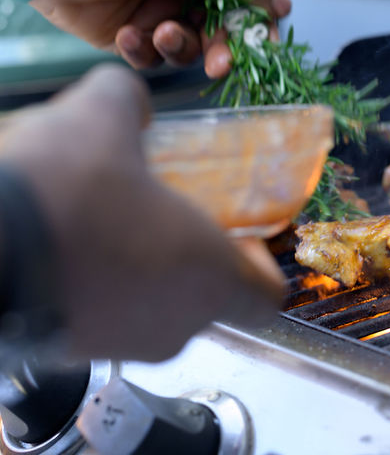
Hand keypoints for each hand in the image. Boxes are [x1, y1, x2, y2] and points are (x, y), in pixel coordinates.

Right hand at [0, 64, 284, 360]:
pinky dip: (92, 290)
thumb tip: (128, 99)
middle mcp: (173, 327)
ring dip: (139, 273)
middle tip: (163, 216)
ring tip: (103, 224)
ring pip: (149, 313)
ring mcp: (118, 348)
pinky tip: (61, 247)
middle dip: (190, 258)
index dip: (261, 269)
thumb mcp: (98, 118)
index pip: (265, 299)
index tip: (240, 237)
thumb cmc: (60, 194)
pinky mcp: (65, 356)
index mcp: (209, 278)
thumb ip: (127, 100)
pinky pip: (98, 321)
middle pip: (204, 301)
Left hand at [29, 0, 291, 78]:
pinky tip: (127, 34)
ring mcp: (155, 14)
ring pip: (186, 49)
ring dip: (177, 45)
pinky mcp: (129, 37)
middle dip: (220, 48)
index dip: (257, 24)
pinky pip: (149, 58)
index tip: (267, 45)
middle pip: (218, 32)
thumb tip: (283, 3)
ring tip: (159, 32)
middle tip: (220, 63)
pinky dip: (142, 50)